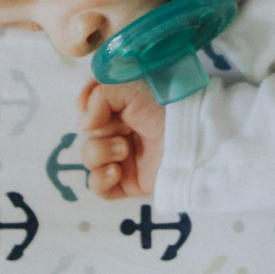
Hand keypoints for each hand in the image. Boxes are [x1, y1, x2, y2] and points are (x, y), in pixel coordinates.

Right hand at [76, 77, 164, 199]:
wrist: (189, 137)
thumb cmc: (164, 105)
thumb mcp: (130, 86)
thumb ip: (98, 96)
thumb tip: (85, 124)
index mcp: (121, 106)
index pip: (88, 105)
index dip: (86, 105)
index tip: (87, 104)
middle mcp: (120, 130)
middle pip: (86, 133)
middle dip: (100, 130)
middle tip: (123, 128)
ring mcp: (121, 157)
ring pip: (88, 158)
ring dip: (101, 152)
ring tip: (124, 149)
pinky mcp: (127, 181)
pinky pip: (97, 186)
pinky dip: (101, 179)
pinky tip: (116, 171)